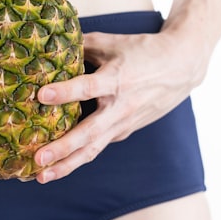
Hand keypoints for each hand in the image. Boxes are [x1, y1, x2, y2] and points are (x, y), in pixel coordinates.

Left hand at [32, 26, 211, 183]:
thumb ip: (81, 46)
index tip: (42, 95)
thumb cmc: (143, 51)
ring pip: (93, 149)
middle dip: (63, 148)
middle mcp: (120, 107)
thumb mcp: (112, 42)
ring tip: (42, 177)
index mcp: (116, 80)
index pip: (87, 88)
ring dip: (67, 165)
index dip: (65, 92)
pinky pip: (97, 146)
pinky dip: (77, 157)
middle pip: (89, 133)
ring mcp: (123, 124)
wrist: (181, 67)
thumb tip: (49, 47)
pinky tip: (56, 165)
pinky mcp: (124, 132)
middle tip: (38, 158)